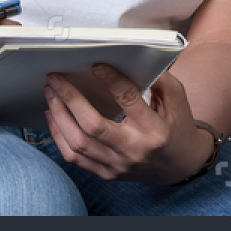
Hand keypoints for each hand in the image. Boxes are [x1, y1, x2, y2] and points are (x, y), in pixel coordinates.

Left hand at [44, 67, 214, 184]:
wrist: (179, 166)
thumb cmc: (177, 126)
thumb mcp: (177, 99)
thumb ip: (159, 78)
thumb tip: (133, 56)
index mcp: (155, 130)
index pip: (128, 101)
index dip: (111, 80)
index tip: (95, 65)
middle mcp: (134, 151)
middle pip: (93, 126)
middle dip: (70, 99)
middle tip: (55, 78)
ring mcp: (118, 166)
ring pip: (78, 143)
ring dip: (59, 115)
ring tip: (50, 92)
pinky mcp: (106, 173)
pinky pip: (75, 158)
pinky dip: (59, 135)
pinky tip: (53, 115)